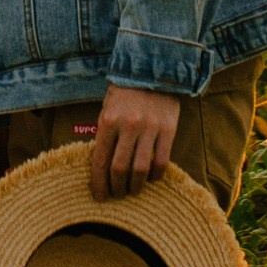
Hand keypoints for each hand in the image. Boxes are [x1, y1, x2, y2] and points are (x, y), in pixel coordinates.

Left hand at [90, 84, 179, 198]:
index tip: (99, 196)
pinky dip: (154, 175)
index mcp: (108, 121)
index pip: (100, 160)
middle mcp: (128, 126)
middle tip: (116, 195)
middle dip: (116, 188)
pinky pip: (161, 161)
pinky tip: (149, 178)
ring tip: (132, 191)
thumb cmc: (126, 93)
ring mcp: (149, 128)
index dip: (98, 183)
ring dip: (134, 186)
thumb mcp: (108, 109)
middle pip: (119, 169)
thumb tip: (101, 167)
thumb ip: (105, 135)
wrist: (153, 69)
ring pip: (140, 169)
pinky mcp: (168, 130)